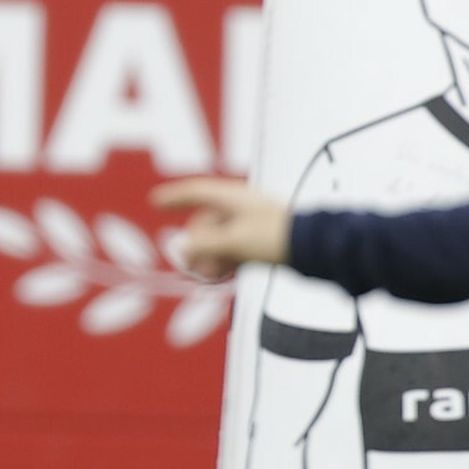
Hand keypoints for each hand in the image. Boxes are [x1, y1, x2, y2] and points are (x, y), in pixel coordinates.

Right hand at [150, 178, 292, 281]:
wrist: (313, 248)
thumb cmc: (275, 237)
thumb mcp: (233, 241)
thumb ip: (203, 245)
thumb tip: (178, 247)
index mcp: (233, 198)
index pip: (196, 192)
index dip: (174, 198)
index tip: (155, 202)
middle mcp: (240, 208)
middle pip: (205, 222)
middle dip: (196, 244)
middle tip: (193, 265)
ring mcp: (251, 225)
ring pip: (218, 240)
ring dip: (209, 257)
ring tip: (211, 275)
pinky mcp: (260, 242)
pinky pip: (232, 249)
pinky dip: (224, 261)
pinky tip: (223, 275)